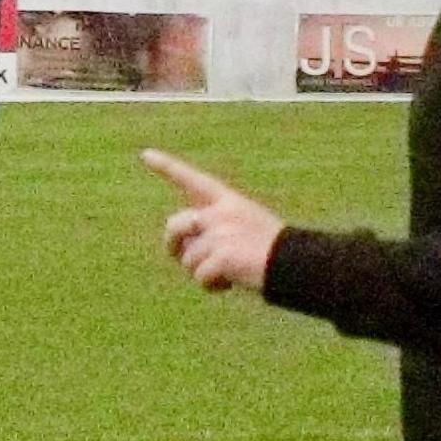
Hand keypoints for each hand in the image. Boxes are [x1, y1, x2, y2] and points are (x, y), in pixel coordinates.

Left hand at [144, 148, 285, 294]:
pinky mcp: (221, 255)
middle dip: (172, 245)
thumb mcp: (244, 229)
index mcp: (228, 201)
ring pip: (188, 258)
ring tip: (227, 274)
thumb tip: (181, 251)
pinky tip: (229, 284)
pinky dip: (210, 286)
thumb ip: (212, 231)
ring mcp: (220, 233)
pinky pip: (199, 276)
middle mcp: (221, 213)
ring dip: (201, 272)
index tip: (145, 155)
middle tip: (181, 259)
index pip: (193, 181)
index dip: (168, 167)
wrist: (295, 264)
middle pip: (174, 225)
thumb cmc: (272, 252)